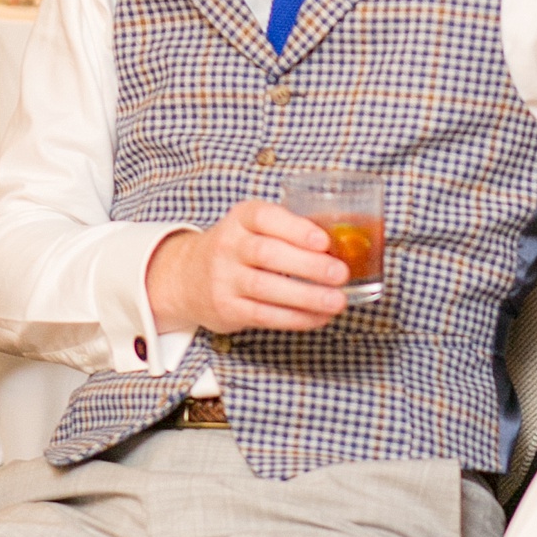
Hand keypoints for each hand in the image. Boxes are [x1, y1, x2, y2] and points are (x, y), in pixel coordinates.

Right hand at [145, 200, 348, 334]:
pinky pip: (264, 315)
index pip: (264, 217)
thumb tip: (348, 244)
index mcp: (241, 218)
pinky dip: (296, 318)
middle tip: (341, 274)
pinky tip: (320, 317)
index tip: (323, 241)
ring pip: (265, 288)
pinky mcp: (226, 308)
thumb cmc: (240, 249)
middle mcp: (228, 245)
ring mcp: (224, 278)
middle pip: (266, 253)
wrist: (188, 276)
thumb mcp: (255, 228)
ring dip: (306, 296)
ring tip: (338, 301)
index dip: (295, 229)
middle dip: (307, 264)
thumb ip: (291, 231)